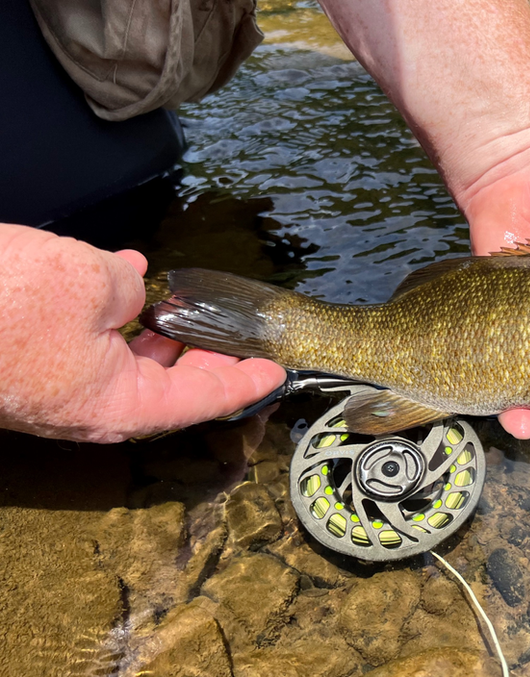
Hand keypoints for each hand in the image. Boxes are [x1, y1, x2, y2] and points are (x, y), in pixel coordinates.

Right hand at [0, 224, 286, 442]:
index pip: (202, 400)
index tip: (275, 372)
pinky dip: (118, 316)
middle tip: (240, 336)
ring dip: (162, 335)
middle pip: (169, 387)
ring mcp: (57, 388)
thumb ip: (129, 288)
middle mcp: (91, 406)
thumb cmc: (4, 302)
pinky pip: (90, 344)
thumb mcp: (92, 282)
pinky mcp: (30, 364)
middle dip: (207, 358)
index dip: (244, 383)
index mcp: (118, 404)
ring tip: (190, 305)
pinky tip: (127, 279)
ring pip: (128, 365)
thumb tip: (130, 287)